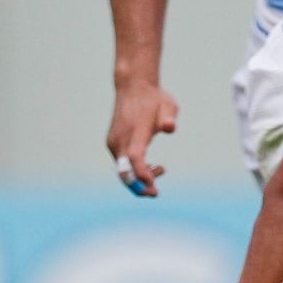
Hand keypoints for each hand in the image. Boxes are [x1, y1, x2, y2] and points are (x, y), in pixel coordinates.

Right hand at [106, 82, 176, 196]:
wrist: (133, 88)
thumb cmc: (154, 99)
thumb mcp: (168, 104)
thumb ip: (169, 117)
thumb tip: (169, 127)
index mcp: (134, 131)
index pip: (134, 158)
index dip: (141, 174)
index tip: (153, 184)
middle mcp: (120, 139)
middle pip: (124, 170)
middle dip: (137, 186)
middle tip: (155, 193)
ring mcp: (114, 142)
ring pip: (122, 170)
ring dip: (138, 178)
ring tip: (161, 169)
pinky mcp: (113, 144)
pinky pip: (122, 164)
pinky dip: (134, 171)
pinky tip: (152, 167)